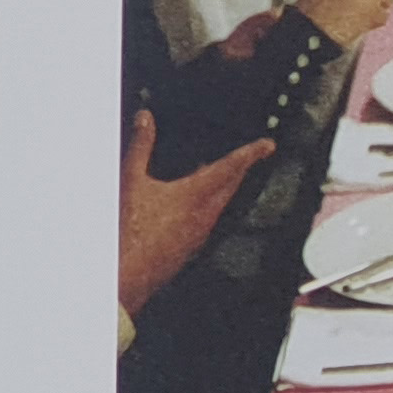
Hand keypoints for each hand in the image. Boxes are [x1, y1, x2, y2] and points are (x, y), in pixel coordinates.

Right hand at [119, 111, 273, 312]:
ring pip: (221, 205)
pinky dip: (209, 206)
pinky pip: (208, 221)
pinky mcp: (191, 248)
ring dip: (225, 187)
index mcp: (197, 195)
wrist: (124, 273)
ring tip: (222, 174)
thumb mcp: (131, 179)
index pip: (231, 167)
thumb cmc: (128, 229)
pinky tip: (195, 205)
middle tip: (251, 157)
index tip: (267, 145)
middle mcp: (206, 216)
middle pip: (232, 186)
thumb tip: (145, 120)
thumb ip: (141, 146)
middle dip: (242, 169)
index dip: (251, 153)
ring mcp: (200, 235)